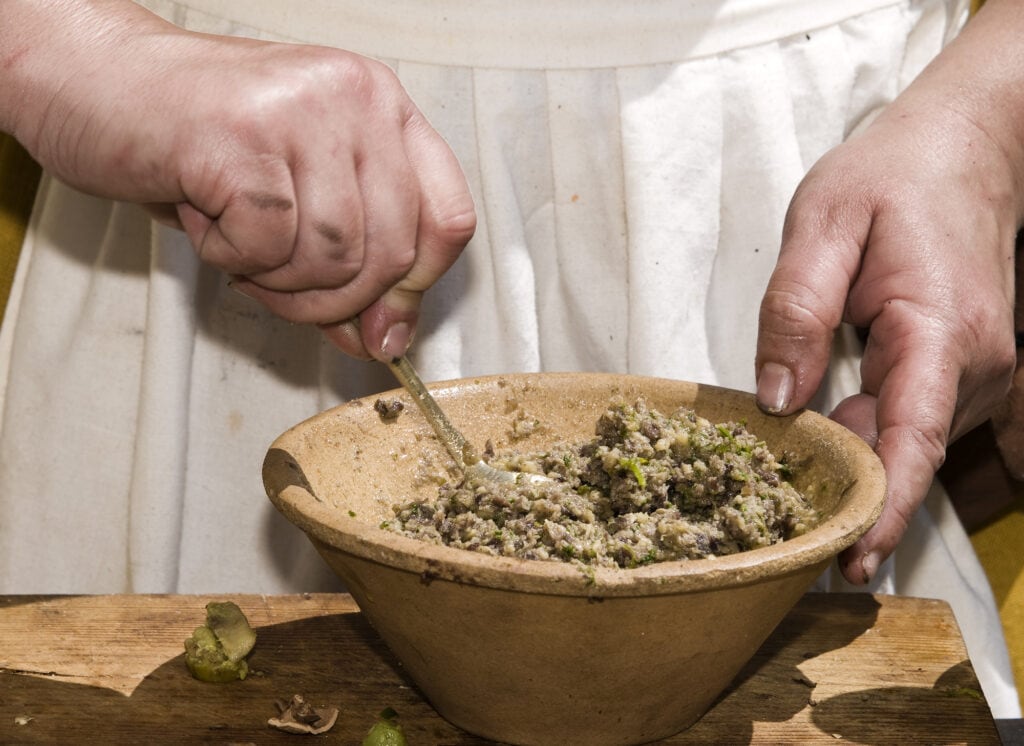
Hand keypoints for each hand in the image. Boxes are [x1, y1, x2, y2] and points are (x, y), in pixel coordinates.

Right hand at [2, 1, 474, 360]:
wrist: (94, 81)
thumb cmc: (199, 140)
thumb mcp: (298, 200)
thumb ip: (350, 265)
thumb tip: (384, 340)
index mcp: (382, 108)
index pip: (450, 218)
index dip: (418, 287)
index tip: (382, 325)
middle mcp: (355, 98)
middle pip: (392, 253)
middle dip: (335, 300)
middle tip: (280, 285)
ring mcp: (301, 111)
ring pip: (335, 257)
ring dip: (280, 281)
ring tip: (238, 242)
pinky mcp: (241, 135)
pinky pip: (268, 246)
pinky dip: (232, 258)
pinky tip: (205, 217)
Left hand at [755, 3, 1023, 582]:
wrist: (966, 146)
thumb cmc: (892, 176)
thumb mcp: (822, 224)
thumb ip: (794, 312)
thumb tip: (776, 401)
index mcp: (937, 331)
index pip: (911, 442)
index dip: (881, 510)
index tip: (850, 562)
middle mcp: (976, 366)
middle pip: (907, 455)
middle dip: (850, 496)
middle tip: (780, 528)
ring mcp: (981, 372)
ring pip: (914, 446)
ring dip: (862, 472)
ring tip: (794, 489)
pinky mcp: (970, 372)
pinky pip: (934, 431)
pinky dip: (890, 452)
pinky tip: (843, 459)